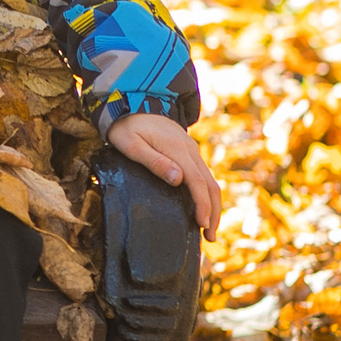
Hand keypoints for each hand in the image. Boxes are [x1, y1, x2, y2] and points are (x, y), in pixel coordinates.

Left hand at [106, 111, 221, 238]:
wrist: (132, 103)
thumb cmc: (126, 127)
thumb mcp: (131, 144)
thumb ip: (153, 161)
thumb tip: (178, 179)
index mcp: (178, 150)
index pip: (197, 182)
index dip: (203, 205)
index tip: (203, 225)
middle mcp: (190, 151)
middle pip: (211, 185)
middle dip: (213, 212)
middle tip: (210, 237)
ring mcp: (191, 151)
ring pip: (211, 181)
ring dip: (213, 205)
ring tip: (208, 229)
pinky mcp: (188, 153)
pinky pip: (204, 176)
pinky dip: (207, 195)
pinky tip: (202, 208)